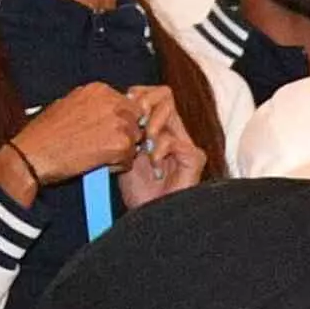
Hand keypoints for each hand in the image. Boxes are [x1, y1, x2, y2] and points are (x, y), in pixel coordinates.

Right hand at [0, 83, 142, 201]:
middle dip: (125, 136)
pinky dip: (115, 166)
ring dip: (120, 152)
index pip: (130, 105)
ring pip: (135, 142)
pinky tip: (95, 162)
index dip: (121, 122)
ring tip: (95, 153)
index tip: (108, 131)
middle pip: (136, 123)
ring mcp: (119, 123)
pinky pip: (129, 160)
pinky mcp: (120, 144)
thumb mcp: (69, 105)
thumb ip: (95, 105)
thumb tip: (113, 111)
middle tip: (102, 145)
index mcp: (100, 90)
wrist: (33, 153)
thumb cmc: (46, 133)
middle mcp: (112, 102)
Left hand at [115, 86, 205, 206]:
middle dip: (144, 104)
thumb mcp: (121, 152)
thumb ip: (122, 129)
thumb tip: (115, 103)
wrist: (150, 215)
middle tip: (133, 122)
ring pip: (169, 111)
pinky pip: (174, 140)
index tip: (122, 106)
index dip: (137, 94)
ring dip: (150, 126)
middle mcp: (174, 131)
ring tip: (142, 148)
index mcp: (158, 126)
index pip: (152, 93)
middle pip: (164, 94)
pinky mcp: (194, 158)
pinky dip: (159, 151)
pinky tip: (154, 166)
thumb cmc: (135, 188)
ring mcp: (185, 143)